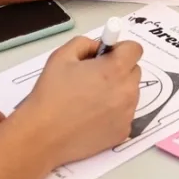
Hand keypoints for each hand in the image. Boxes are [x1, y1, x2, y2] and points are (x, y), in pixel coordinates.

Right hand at [16, 37, 142, 167]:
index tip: (106, 56)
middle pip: (134, 71)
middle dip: (119, 70)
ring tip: (90, 100)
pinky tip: (92, 117)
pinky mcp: (123, 132)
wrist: (44, 135)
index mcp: (115, 69)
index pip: (135, 49)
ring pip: (131, 94)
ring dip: (118, 91)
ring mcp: (127, 114)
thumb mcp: (62, 56)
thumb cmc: (51, 93)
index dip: (120, 49)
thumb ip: (85, 44)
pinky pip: (125, 114)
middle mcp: (127, 91)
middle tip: (95, 78)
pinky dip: (114, 112)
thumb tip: (99, 48)